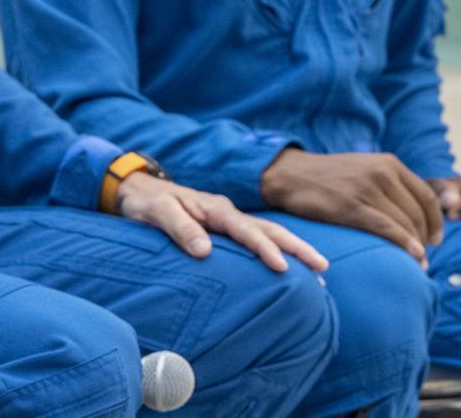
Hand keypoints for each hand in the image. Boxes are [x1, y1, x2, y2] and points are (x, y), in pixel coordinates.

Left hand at [113, 173, 327, 272]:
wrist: (137, 191)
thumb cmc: (147, 203)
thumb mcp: (158, 212)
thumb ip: (180, 228)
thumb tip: (205, 250)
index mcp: (215, 208)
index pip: (246, 230)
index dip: (265, 249)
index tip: (282, 268)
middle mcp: (227, 212)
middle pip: (269, 229)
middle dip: (297, 247)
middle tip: (323, 267)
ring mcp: (228, 220)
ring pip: (267, 233)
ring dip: (293, 249)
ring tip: (317, 269)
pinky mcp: (224, 230)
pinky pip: (256, 239)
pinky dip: (276, 250)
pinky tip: (287, 265)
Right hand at [260, 148, 441, 266]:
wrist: (292, 176)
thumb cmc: (330, 179)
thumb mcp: (364, 170)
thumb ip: (389, 184)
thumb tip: (414, 212)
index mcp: (389, 163)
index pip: (426, 195)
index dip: (436, 221)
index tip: (436, 240)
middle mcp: (382, 172)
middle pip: (418, 212)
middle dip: (427, 238)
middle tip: (426, 257)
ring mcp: (367, 188)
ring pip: (405, 222)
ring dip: (417, 246)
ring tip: (419, 263)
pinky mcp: (352, 206)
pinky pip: (387, 228)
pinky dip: (404, 243)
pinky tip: (413, 255)